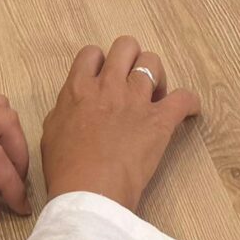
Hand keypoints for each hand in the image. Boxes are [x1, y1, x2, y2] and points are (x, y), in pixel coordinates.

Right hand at [42, 35, 200, 215]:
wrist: (88, 193)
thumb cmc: (65, 170)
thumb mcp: (50, 133)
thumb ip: (64, 111)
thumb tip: (73, 106)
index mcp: (79, 89)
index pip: (92, 54)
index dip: (101, 62)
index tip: (105, 76)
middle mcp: (108, 86)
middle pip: (126, 46)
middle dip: (132, 58)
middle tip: (133, 80)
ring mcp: (135, 100)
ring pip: (153, 63)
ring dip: (156, 76)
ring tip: (156, 94)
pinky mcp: (159, 120)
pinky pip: (184, 98)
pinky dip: (189, 102)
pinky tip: (189, 109)